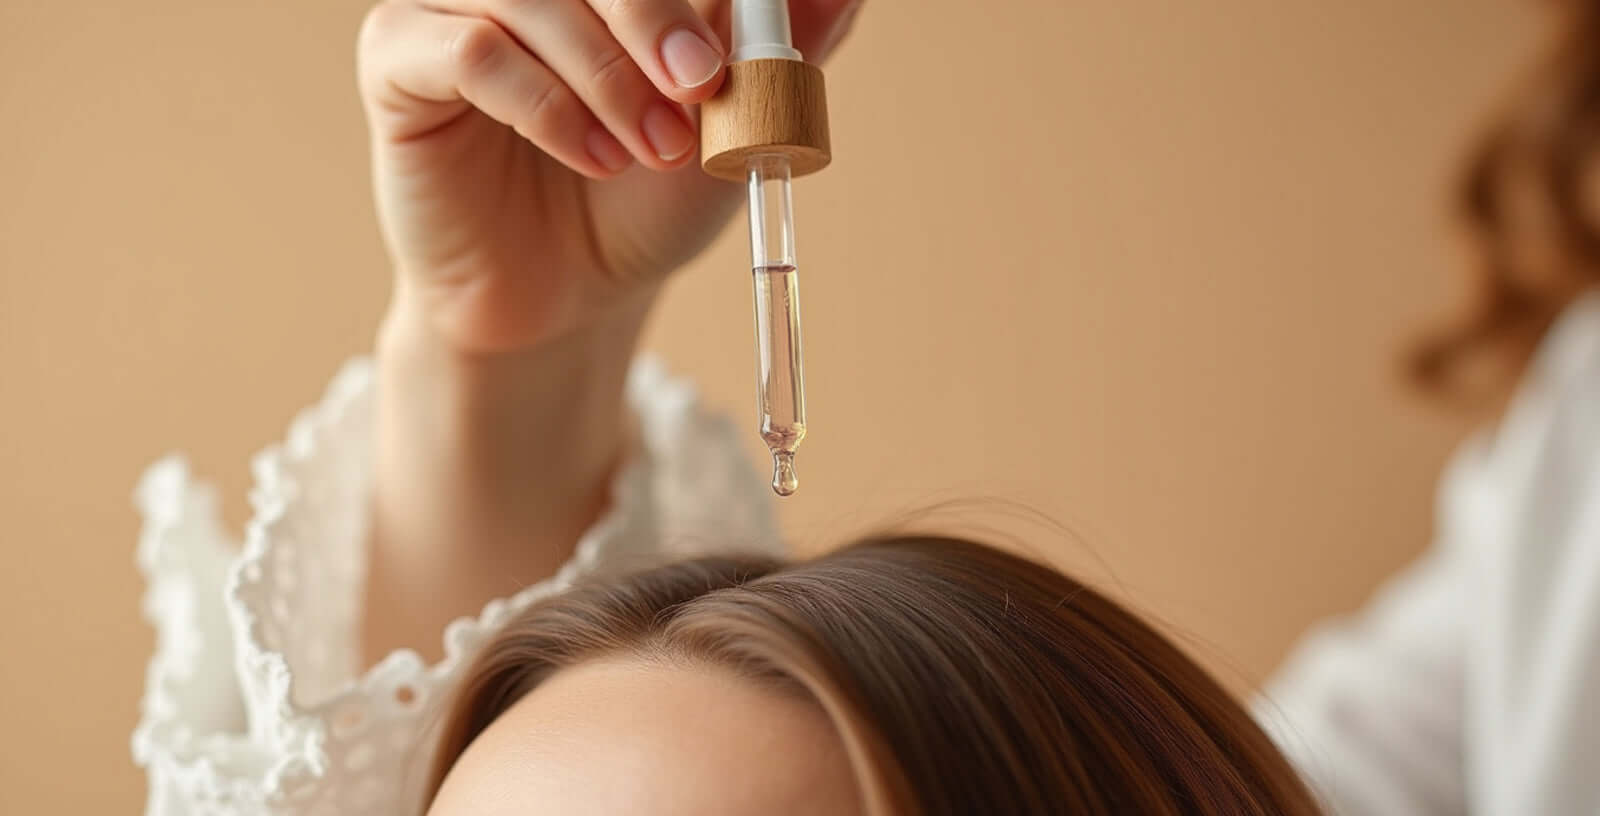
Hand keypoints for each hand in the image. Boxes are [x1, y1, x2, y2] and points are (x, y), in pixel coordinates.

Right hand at [354, 0, 862, 663]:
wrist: (565, 302)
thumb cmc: (638, 207)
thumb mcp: (727, 132)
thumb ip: (778, 57)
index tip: (730, 50)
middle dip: (655, 14)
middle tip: (703, 84)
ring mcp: (453, 7)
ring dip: (607, 73)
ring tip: (653, 148)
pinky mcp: (399, 62)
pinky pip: (469, 51)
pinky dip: (544, 104)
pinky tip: (594, 159)